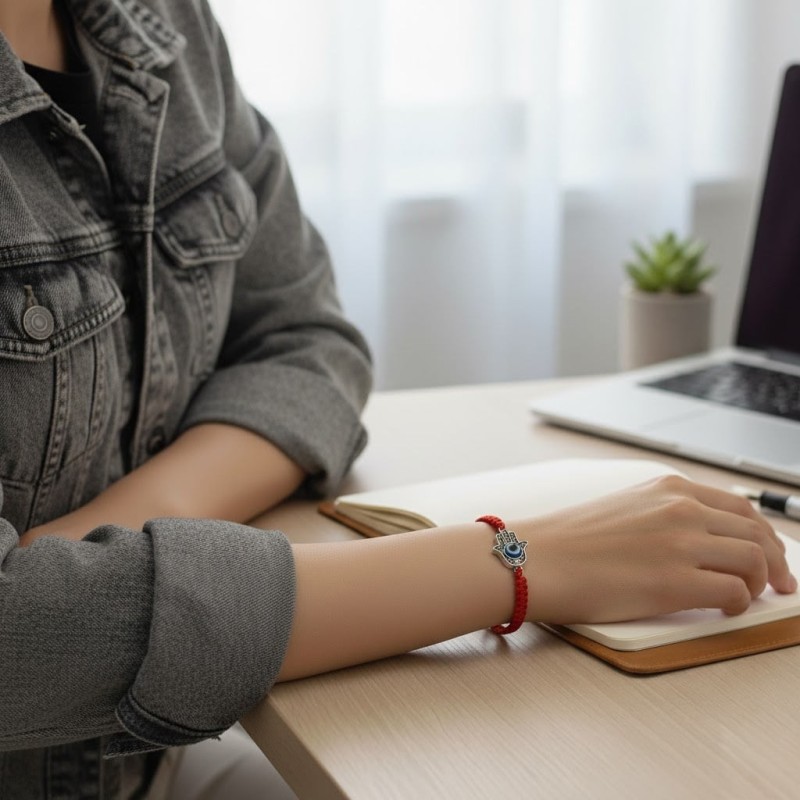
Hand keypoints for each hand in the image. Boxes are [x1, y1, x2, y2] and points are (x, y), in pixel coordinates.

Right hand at [518, 475, 796, 623]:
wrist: (535, 559)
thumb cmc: (568, 541)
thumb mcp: (624, 508)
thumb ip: (665, 515)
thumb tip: (699, 539)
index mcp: (668, 488)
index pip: (740, 507)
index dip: (763, 534)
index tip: (770, 553)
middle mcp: (681, 509)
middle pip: (756, 533)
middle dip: (776, 561)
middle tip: (780, 584)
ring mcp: (681, 543)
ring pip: (755, 562)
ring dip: (758, 584)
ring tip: (745, 598)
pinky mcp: (675, 581)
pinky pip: (735, 594)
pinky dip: (738, 605)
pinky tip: (723, 609)